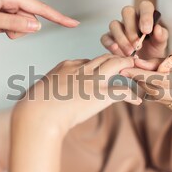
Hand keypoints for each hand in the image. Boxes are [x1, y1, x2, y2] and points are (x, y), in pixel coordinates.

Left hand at [0, 0, 78, 38]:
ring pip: (19, 20)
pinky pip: (9, 19)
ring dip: (10, 29)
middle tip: (0, 31)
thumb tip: (36, 26)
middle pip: (29, 17)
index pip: (39, 8)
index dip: (58, 17)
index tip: (74, 24)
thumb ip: (13, 24)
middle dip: (20, 29)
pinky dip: (3, 26)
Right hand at [15, 55, 141, 134]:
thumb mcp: (39, 91)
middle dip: (117, 59)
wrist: (38, 114)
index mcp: (66, 65)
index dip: (97, 66)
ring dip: (129, 66)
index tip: (102, 72)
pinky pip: (123, 90)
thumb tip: (40, 97)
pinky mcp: (100, 93)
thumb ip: (48, 89)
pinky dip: (133, 95)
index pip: (86, 61)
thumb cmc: (32, 107)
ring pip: (117, 64)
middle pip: (105, 57)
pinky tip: (138, 100)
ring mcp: (92, 79)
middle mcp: (82, 68)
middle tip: (127, 63)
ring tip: (138, 71)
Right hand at [101, 1, 167, 58]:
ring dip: (121, 39)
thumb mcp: (161, 44)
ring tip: (129, 52)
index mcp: (146, 15)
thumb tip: (157, 28)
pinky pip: (105, 37)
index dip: (145, 16)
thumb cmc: (154, 49)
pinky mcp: (110, 38)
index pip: (145, 6)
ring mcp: (119, 27)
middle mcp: (131, 18)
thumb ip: (161, 36)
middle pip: (126, 12)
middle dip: (131, 29)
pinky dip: (109, 43)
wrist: (146, 63)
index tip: (147, 31)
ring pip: (114, 24)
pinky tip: (116, 50)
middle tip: (138, 45)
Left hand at [121, 54, 171, 115]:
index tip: (125, 69)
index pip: (161, 79)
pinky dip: (155, 92)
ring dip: (145, 86)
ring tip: (139, 75)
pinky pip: (163, 102)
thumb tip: (136, 62)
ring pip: (158, 97)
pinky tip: (155, 85)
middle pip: (157, 90)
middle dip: (140, 80)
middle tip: (128, 71)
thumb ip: (160, 61)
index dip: (141, 74)